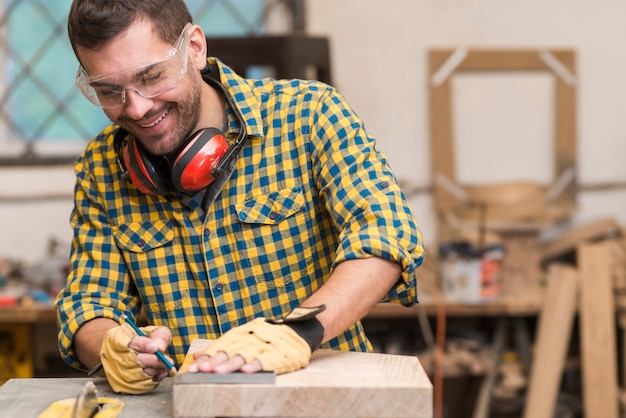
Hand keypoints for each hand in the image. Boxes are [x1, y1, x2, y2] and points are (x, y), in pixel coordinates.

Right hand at [100, 323, 173, 393]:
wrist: (120, 354)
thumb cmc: (138, 341)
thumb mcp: (149, 331)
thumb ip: (158, 335)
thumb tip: (161, 348)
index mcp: (118, 339)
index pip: (130, 342)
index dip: (143, 345)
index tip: (155, 347)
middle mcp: (115, 356)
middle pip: (136, 361)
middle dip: (155, 361)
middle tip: (169, 361)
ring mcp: (117, 372)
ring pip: (140, 375)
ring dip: (156, 371)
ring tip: (166, 366)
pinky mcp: (123, 385)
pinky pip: (141, 385)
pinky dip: (154, 380)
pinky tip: (161, 373)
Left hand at [187, 318, 310, 374]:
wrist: (297, 330)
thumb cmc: (265, 338)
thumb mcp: (242, 338)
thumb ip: (219, 349)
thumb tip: (195, 356)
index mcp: (238, 336)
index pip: (219, 346)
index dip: (207, 357)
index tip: (194, 367)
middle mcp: (248, 340)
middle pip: (229, 351)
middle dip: (214, 361)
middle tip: (203, 369)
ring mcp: (262, 347)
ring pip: (244, 356)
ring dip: (231, 364)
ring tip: (218, 371)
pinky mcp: (277, 355)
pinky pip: (265, 360)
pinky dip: (256, 365)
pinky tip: (247, 371)